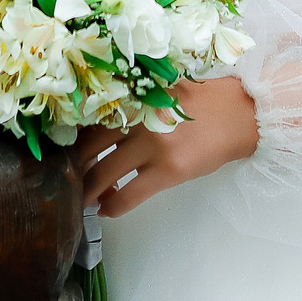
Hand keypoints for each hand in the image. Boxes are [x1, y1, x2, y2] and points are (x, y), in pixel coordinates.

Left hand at [79, 76, 259, 217]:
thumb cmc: (201, 103)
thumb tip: (96, 125)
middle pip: (88, 147)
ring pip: (103, 174)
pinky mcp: (168, 171)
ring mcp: (152, 146)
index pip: (87, 118)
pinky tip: (107, 209)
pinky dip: (112, 207)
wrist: (238, 115)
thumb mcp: (160, 91)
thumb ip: (131, 104)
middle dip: (74, 167)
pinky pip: (128, 196)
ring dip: (88, 191)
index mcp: (133, 96)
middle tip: (67, 179)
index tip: (63, 151)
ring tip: (82, 199)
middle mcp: (138, 118)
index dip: (71, 139)